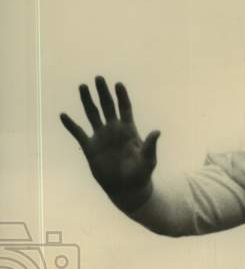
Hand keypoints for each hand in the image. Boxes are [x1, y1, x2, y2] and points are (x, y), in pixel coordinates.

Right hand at [61, 78, 159, 211]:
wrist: (127, 190)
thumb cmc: (141, 175)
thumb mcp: (148, 160)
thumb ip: (150, 145)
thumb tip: (157, 131)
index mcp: (128, 131)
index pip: (125, 109)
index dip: (122, 96)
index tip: (118, 84)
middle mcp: (114, 130)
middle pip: (107, 106)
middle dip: (103, 92)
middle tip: (99, 78)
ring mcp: (101, 137)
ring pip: (92, 114)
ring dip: (87, 101)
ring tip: (83, 86)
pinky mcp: (90, 148)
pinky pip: (78, 133)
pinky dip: (70, 125)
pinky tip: (63, 115)